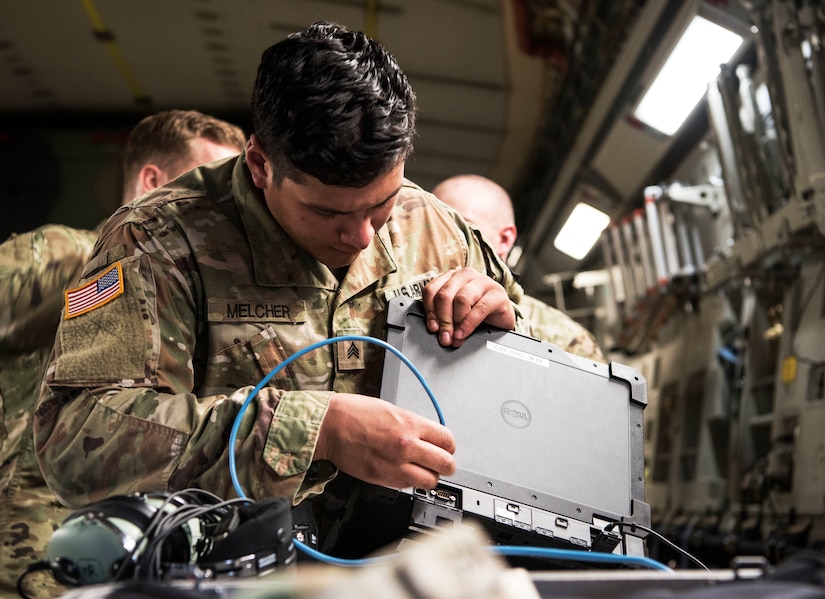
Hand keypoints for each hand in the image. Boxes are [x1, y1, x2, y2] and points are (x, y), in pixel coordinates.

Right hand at [315, 393, 455, 488]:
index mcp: (410, 425)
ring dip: (430, 476)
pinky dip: (410, 481)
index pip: (447, 440)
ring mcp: (395, 465)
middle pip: (445, 464)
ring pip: (430, 481)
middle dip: (447, 464)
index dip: (449, 445)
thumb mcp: (391, 410)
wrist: (329, 427)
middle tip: (442, 462)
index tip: (446, 447)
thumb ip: (413, 425)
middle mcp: (406, 446)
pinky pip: (408, 485)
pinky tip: (404, 471)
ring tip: (423, 470)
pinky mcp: (383, 479)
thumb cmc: (354, 413)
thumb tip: (429, 435)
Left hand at [422, 267, 515, 346]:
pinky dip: (469, 324)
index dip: (429, 310)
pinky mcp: (498, 292)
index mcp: (452, 277)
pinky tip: (464, 333)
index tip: (432, 327)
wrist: (502, 318)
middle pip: (445, 295)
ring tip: (456, 336)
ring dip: (456, 322)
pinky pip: (479, 308)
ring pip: (461, 299)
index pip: (432, 290)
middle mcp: (466, 275)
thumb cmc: (477, 313)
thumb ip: (444, 316)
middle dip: (443, 319)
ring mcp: (483, 281)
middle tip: (444, 337)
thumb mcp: (455, 312)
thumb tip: (436, 329)